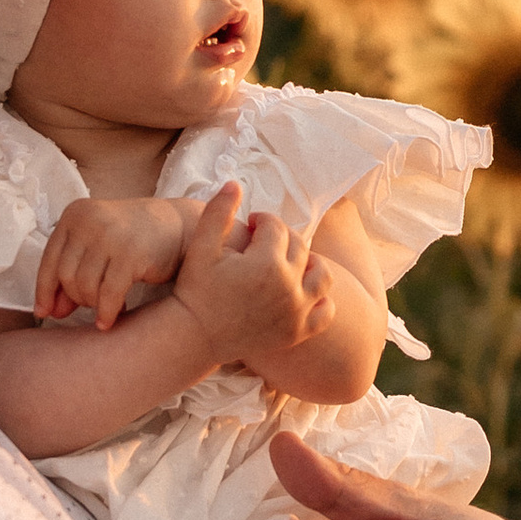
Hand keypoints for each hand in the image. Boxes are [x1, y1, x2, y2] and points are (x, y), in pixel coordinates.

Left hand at [35, 194, 187, 329]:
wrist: (179, 228)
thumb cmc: (133, 240)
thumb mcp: (98, 247)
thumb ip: (73, 273)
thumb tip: (50, 311)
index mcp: (74, 214)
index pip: (49, 260)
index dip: (44, 291)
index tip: (44, 312)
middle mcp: (89, 220)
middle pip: (66, 276)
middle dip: (75, 298)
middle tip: (89, 306)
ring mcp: (110, 235)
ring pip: (85, 286)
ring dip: (93, 305)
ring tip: (104, 307)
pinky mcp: (131, 253)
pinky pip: (108, 294)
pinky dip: (106, 312)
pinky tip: (109, 321)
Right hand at [174, 193, 335, 372]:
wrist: (195, 336)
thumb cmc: (195, 290)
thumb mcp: (201, 247)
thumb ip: (218, 212)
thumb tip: (234, 183)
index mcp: (266, 262)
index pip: (276, 227)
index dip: (262, 221)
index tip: (250, 225)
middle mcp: (288, 287)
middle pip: (299, 247)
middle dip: (282, 238)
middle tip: (262, 244)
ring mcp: (297, 312)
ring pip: (321, 275)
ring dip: (309, 263)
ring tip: (286, 263)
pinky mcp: (298, 332)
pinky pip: (326, 312)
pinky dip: (320, 299)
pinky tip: (301, 291)